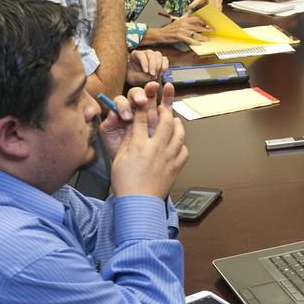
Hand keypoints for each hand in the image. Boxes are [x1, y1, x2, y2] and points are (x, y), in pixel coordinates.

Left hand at [98, 81, 172, 157]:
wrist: (131, 164)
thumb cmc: (119, 148)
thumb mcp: (110, 137)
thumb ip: (109, 125)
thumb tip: (112, 114)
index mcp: (121, 112)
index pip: (121, 102)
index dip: (123, 106)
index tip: (126, 116)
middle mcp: (134, 109)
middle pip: (136, 94)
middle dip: (139, 95)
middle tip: (141, 101)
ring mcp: (148, 111)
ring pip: (151, 96)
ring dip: (153, 90)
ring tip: (154, 87)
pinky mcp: (161, 117)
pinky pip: (165, 105)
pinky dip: (167, 97)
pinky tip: (168, 90)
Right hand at [108, 82, 187, 199]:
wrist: (139, 203)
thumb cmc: (125, 183)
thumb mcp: (119, 158)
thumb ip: (127, 141)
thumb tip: (132, 129)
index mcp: (139, 145)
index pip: (141, 119)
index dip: (141, 107)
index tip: (143, 100)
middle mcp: (157, 148)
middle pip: (164, 122)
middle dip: (164, 109)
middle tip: (163, 105)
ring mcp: (169, 158)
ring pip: (178, 134)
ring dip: (177, 124)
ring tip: (175, 120)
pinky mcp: (176, 168)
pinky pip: (184, 151)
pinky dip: (182, 144)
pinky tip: (179, 143)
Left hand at [126, 49, 168, 84]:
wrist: (140, 79)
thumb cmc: (134, 77)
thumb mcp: (133, 78)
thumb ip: (140, 77)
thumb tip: (153, 76)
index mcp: (135, 55)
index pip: (140, 54)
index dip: (144, 62)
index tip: (146, 72)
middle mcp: (144, 53)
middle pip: (150, 53)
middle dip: (152, 64)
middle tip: (153, 74)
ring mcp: (153, 55)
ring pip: (158, 55)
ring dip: (158, 65)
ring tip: (156, 75)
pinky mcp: (160, 59)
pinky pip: (165, 60)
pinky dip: (164, 67)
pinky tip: (160, 74)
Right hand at [146, 14, 210, 44]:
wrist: (161, 34)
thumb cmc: (170, 29)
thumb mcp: (178, 20)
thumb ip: (185, 17)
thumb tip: (190, 12)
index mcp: (184, 19)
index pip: (196, 18)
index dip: (203, 21)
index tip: (209, 24)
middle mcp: (183, 24)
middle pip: (197, 26)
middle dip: (206, 29)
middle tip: (213, 31)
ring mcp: (181, 30)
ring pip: (194, 34)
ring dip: (202, 37)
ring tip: (208, 39)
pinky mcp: (179, 36)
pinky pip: (189, 40)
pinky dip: (194, 42)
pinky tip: (199, 44)